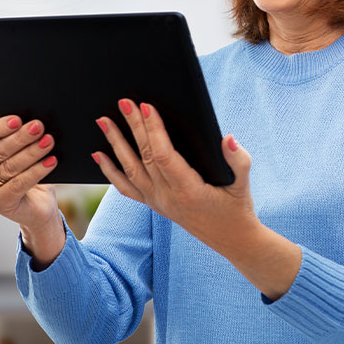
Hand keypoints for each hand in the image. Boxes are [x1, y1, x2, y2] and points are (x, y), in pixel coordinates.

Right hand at [0, 96, 60, 233]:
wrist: (36, 202)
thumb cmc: (24, 166)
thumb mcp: (14, 143)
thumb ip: (0, 123)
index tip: (16, 119)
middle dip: (21, 137)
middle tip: (39, 126)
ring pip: (11, 167)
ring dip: (32, 152)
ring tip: (49, 141)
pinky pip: (19, 184)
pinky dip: (37, 171)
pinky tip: (51, 161)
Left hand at [92, 99, 260, 257]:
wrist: (232, 241)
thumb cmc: (238, 209)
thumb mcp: (244, 186)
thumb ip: (239, 161)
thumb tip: (228, 138)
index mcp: (189, 191)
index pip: (164, 155)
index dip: (154, 131)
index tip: (147, 107)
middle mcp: (168, 198)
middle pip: (144, 156)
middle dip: (133, 126)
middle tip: (123, 102)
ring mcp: (157, 202)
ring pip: (130, 169)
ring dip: (116, 143)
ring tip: (103, 120)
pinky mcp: (154, 204)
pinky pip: (126, 187)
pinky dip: (110, 171)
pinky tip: (99, 154)